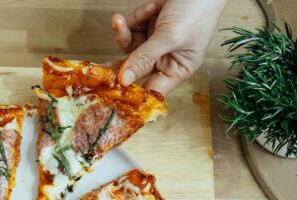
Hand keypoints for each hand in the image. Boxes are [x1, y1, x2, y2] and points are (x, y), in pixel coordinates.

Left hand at [111, 0, 226, 94]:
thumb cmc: (198, 11)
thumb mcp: (170, 37)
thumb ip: (145, 58)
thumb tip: (125, 80)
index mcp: (177, 69)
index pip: (152, 89)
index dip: (133, 93)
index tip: (113, 94)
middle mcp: (166, 58)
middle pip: (136, 70)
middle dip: (118, 65)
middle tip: (98, 70)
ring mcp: (156, 41)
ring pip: (130, 46)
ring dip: (124, 33)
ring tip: (119, 21)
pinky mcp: (150, 24)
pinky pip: (134, 27)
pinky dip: (139, 16)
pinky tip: (153, 6)